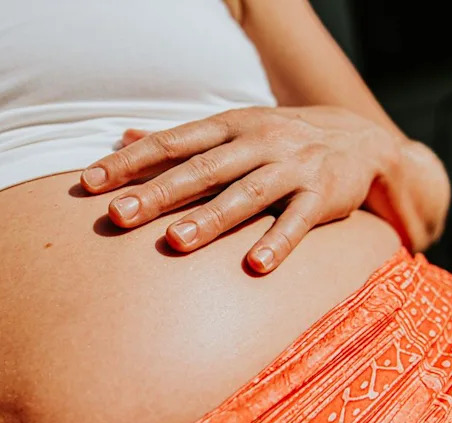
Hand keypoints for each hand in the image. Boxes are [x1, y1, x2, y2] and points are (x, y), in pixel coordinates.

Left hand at [80, 105, 402, 272]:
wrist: (362, 141)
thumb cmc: (282, 140)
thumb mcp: (234, 128)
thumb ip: (182, 138)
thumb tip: (123, 136)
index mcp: (231, 126)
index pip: (172, 142)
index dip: (130, 162)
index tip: (89, 183)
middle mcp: (259, 142)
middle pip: (203, 169)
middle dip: (158, 193)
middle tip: (118, 217)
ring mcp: (293, 168)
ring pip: (247, 194)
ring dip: (211, 219)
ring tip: (176, 244)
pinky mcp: (324, 195)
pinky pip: (299, 222)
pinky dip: (278, 243)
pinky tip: (255, 267)